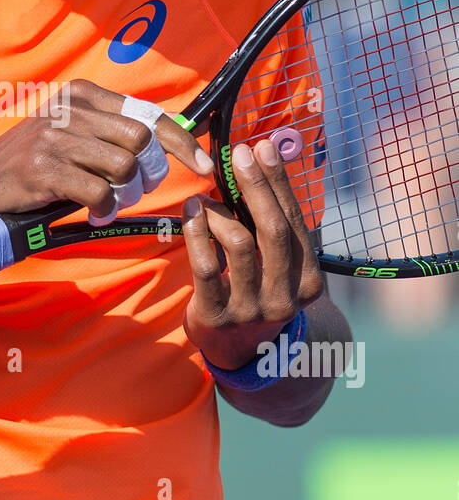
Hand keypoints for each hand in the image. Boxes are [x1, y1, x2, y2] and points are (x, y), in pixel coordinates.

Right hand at [0, 78, 213, 221]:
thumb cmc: (39, 163)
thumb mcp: (75, 135)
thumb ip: (114, 132)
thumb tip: (175, 140)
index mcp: (82, 94)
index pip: (147, 114)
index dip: (181, 141)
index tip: (202, 165)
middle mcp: (69, 108)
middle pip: (141, 141)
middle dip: (149, 173)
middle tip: (135, 190)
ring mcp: (54, 136)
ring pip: (123, 166)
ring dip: (125, 193)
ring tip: (108, 200)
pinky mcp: (43, 168)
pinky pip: (99, 191)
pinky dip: (105, 208)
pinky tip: (95, 212)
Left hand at [181, 138, 323, 371]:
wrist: (240, 351)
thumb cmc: (258, 290)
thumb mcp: (277, 264)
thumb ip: (273, 222)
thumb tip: (264, 158)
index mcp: (309, 281)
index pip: (295, 222)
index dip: (279, 183)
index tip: (264, 148)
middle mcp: (285, 297)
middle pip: (272, 230)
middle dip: (255, 186)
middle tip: (239, 155)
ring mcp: (251, 309)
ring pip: (237, 243)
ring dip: (218, 211)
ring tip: (204, 200)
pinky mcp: (216, 315)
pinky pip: (204, 265)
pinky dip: (196, 232)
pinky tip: (191, 213)